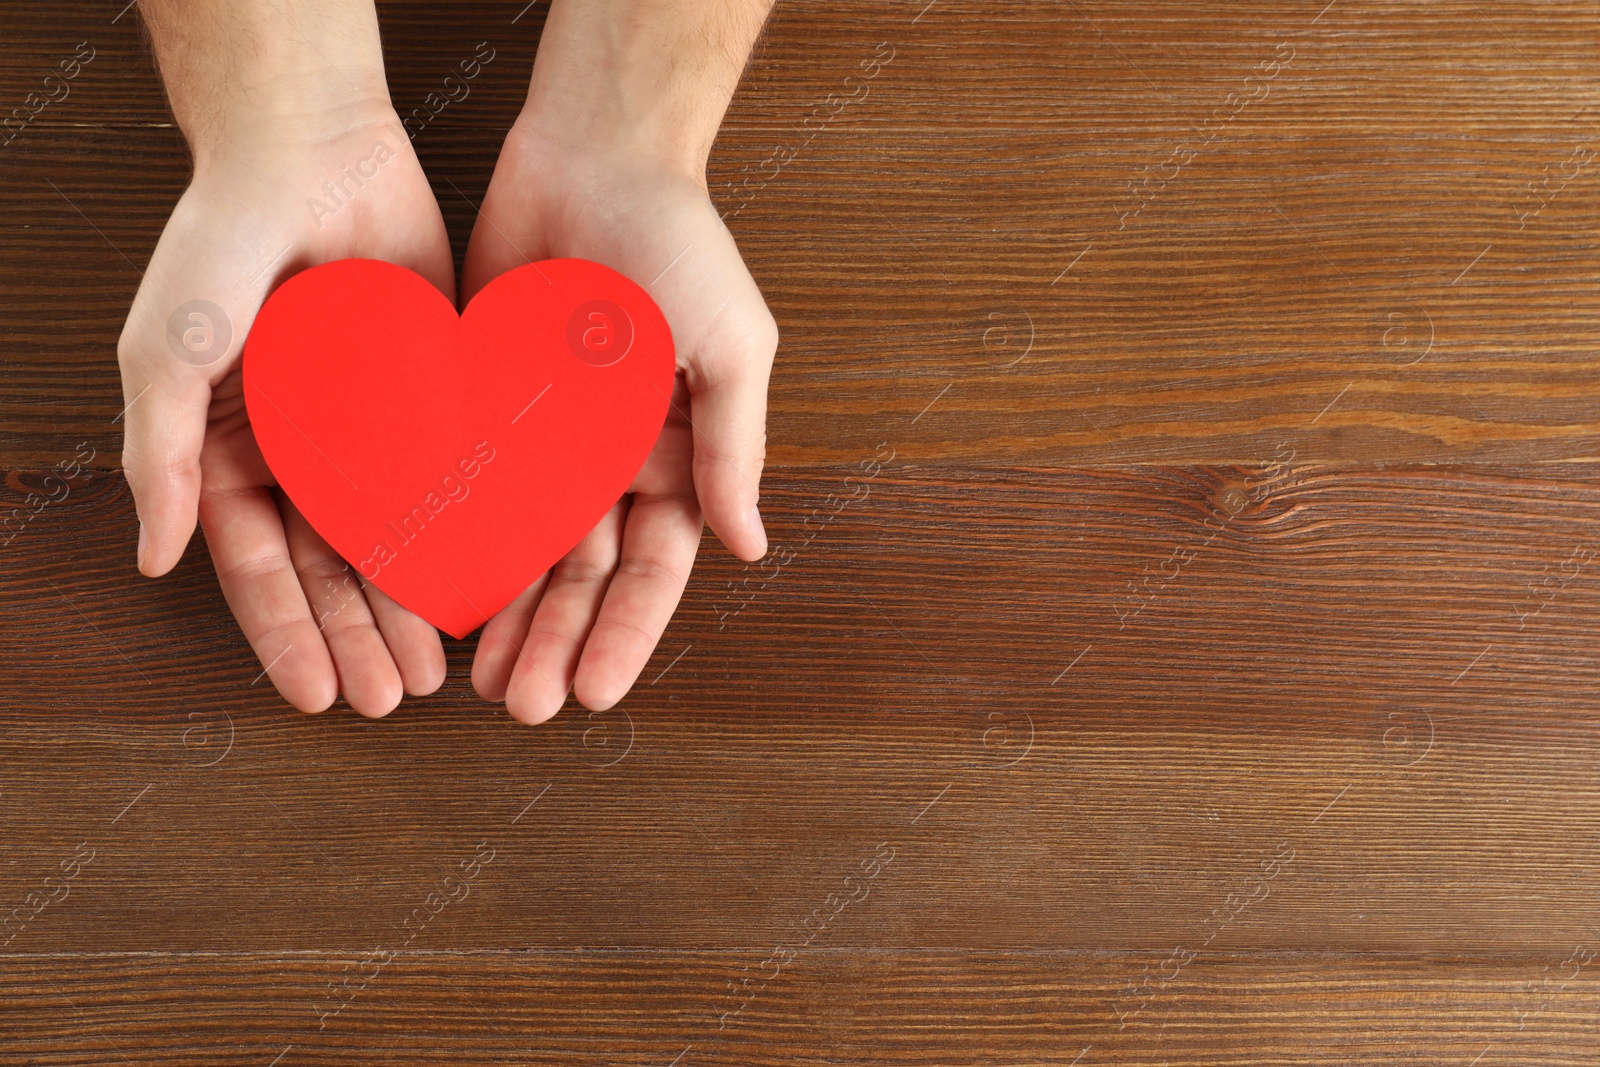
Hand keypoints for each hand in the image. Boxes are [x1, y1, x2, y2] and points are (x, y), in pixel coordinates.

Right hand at [119, 101, 453, 715]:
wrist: (315, 154)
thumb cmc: (224, 244)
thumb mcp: (169, 351)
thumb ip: (164, 455)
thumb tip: (154, 557)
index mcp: (232, 450)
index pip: (258, 565)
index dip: (286, 634)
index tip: (314, 697)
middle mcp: (302, 451)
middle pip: (330, 567)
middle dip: (357, 636)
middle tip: (391, 697)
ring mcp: (370, 429)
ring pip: (396, 539)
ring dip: (412, 604)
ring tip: (438, 667)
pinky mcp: (431, 400)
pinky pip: (451, 481)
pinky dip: (465, 535)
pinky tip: (487, 586)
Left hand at [462, 117, 776, 723]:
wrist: (594, 154)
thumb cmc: (680, 243)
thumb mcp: (730, 346)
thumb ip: (732, 448)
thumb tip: (751, 545)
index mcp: (672, 458)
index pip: (652, 569)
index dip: (624, 634)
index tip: (596, 693)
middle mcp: (606, 463)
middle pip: (579, 576)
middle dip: (555, 643)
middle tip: (525, 706)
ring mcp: (541, 441)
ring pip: (517, 551)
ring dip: (503, 617)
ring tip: (479, 682)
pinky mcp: (482, 409)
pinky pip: (462, 490)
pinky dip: (449, 546)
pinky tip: (429, 598)